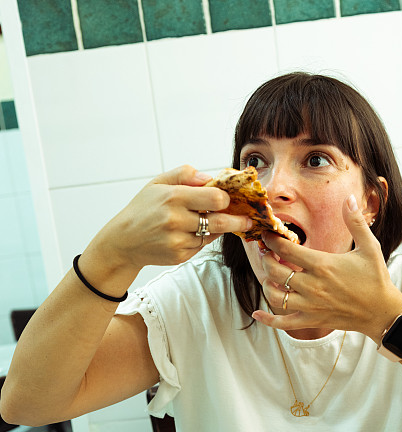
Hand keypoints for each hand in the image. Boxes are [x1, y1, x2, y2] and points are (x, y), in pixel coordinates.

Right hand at [84, 165, 251, 275]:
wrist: (124, 241)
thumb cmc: (143, 209)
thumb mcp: (157, 183)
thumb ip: (184, 174)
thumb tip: (210, 177)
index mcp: (173, 197)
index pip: (216, 198)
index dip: (227, 198)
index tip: (230, 198)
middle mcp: (176, 220)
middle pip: (221, 221)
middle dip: (239, 220)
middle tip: (248, 219)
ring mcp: (178, 241)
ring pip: (212, 234)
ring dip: (216, 228)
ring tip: (217, 222)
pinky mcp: (180, 256)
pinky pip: (202, 245)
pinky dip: (203, 238)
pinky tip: (194, 232)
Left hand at [252, 195, 401, 340]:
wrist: (382, 311)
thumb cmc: (375, 278)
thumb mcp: (369, 246)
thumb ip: (355, 222)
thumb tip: (348, 198)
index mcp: (323, 265)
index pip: (286, 250)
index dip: (272, 240)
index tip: (267, 234)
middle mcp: (312, 286)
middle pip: (275, 271)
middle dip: (266, 259)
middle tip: (267, 253)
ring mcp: (310, 305)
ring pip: (275, 296)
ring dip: (267, 284)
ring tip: (270, 275)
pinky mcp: (311, 321)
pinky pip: (283, 323)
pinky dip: (268, 320)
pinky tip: (257, 313)